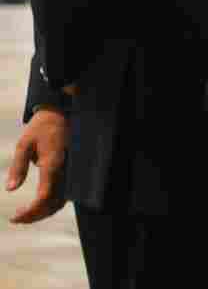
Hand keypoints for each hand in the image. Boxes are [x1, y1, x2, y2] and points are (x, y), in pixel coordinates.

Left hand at [6, 108, 68, 223]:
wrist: (62, 112)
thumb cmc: (41, 127)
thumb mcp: (24, 144)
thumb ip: (18, 167)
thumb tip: (10, 189)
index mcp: (53, 164)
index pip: (44, 196)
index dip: (30, 212)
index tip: (14, 218)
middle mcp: (65, 170)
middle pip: (54, 204)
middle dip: (35, 216)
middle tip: (17, 219)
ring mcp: (71, 171)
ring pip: (61, 201)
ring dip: (44, 212)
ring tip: (26, 214)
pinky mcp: (72, 170)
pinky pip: (65, 193)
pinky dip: (51, 204)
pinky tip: (39, 204)